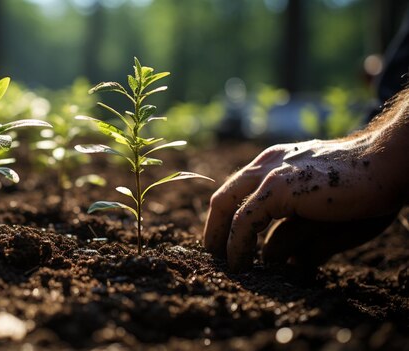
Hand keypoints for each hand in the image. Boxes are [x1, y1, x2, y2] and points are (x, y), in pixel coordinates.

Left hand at [203, 137, 405, 270]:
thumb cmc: (364, 187)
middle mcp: (267, 163)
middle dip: (215, 230)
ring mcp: (271, 172)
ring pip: (229, 209)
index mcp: (276, 161)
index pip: (237, 191)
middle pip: (224, 199)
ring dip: (225, 243)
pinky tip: (240, 263)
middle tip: (215, 258)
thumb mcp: (323, 213)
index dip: (225, 220)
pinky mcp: (278, 187)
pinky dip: (237, 244)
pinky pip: (245, 221)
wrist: (389, 162)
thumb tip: (283, 263)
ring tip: (228, 267)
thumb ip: (299, 232)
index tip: (225, 245)